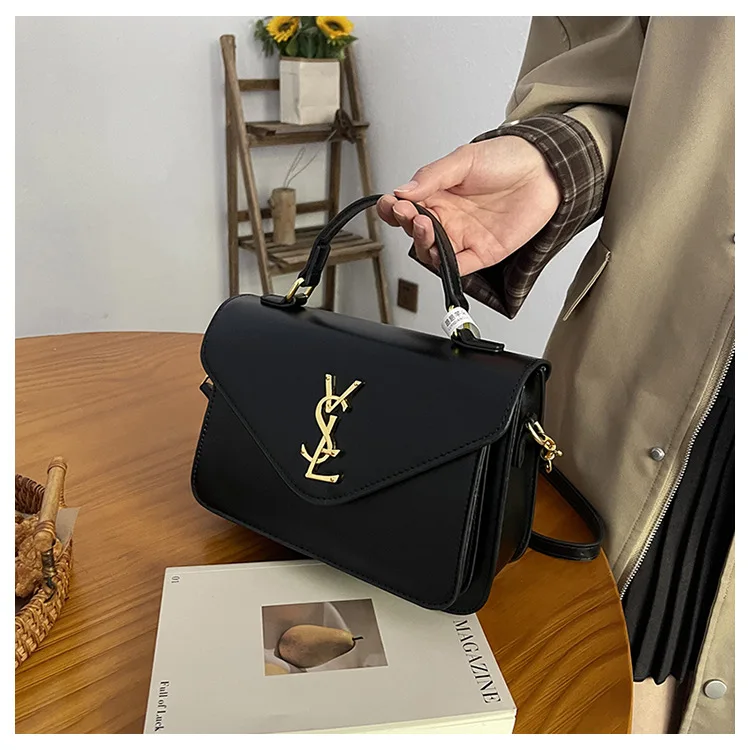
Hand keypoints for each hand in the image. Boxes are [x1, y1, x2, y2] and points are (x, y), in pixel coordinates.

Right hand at [377, 136, 560, 274]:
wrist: (545, 170)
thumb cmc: (508, 159)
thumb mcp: (464, 159)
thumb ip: (432, 176)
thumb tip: (403, 190)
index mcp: (438, 194)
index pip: (406, 207)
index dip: (393, 208)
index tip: (390, 203)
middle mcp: (448, 218)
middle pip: (415, 231)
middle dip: (405, 224)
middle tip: (408, 213)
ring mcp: (463, 236)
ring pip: (432, 251)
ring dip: (422, 243)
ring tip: (423, 225)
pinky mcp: (482, 252)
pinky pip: (458, 267)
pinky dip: (445, 265)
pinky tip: (440, 252)